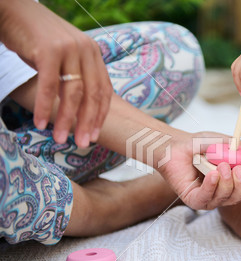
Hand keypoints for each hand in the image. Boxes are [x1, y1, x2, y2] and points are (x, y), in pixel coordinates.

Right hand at [0, 0, 112, 147]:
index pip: (103, 90)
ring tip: (60, 139)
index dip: (99, 115)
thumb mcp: (65, 57)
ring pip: (73, 93)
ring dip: (67, 119)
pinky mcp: (49, 50)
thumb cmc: (37, 39)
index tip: (93, 135)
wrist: (13, 11)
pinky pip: (49, 86)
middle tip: (81, 144)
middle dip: (87, 123)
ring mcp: (69, 49)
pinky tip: (40, 123)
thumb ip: (76, 76)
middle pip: (92, 95)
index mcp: (93, 53)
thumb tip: (81, 110)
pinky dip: (45, 107)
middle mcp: (86, 50)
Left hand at [157, 131, 240, 209]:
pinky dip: (211, 186)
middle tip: (240, 169)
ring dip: (227, 182)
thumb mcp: (229, 144)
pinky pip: (206, 198)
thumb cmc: (201, 144)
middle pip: (240, 197)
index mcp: (234, 183)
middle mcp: (223, 193)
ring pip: (225, 198)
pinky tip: (213, 174)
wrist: (176, 144)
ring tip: (222, 165)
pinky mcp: (194, 199)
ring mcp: (209, 198)